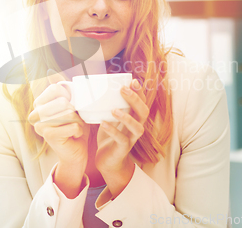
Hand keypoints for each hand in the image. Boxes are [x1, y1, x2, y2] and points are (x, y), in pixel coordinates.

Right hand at [28, 70, 89, 197]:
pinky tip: (73, 135)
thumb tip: (50, 71)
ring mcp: (40, 125)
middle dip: (75, 111)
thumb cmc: (74, 125)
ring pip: (69, 113)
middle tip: (73, 120)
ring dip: (78, 121)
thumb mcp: (71, 104)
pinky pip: (72, 125)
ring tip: (73, 127)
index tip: (70, 105)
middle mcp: (35, 113)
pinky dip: (78, 130)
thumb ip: (61, 88)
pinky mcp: (48, 136)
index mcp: (39, 103)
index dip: (68, 95)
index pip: (56, 88)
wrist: (76, 150)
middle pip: (63, 101)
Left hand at [95, 79, 148, 196]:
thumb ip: (109, 107)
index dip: (140, 92)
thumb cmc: (109, 137)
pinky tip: (104, 123)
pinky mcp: (123, 149)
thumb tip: (98, 89)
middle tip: (123, 90)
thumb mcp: (110, 119)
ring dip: (127, 117)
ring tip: (114, 109)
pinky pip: (121, 140)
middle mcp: (136, 127)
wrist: (107, 161)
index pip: (142, 103)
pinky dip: (112, 131)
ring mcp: (132, 139)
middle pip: (144, 112)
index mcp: (135, 118)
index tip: (133, 81)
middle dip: (135, 100)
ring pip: (137, 127)